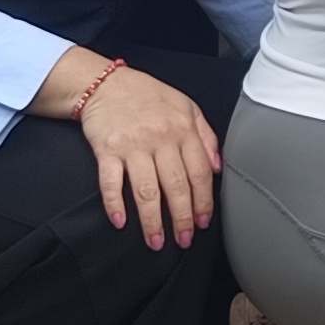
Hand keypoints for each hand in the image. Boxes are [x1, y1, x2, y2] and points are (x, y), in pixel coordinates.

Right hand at [57, 54, 222, 244]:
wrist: (106, 84)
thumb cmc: (147, 96)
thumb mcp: (186, 107)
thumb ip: (205, 136)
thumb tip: (218, 167)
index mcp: (183, 130)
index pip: (199, 172)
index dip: (203, 201)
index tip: (203, 222)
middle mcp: (160, 139)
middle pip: (176, 186)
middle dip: (182, 218)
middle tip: (184, 240)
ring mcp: (133, 145)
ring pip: (146, 190)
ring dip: (152, 220)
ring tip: (156, 241)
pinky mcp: (106, 149)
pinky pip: (111, 181)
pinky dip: (114, 203)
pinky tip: (120, 221)